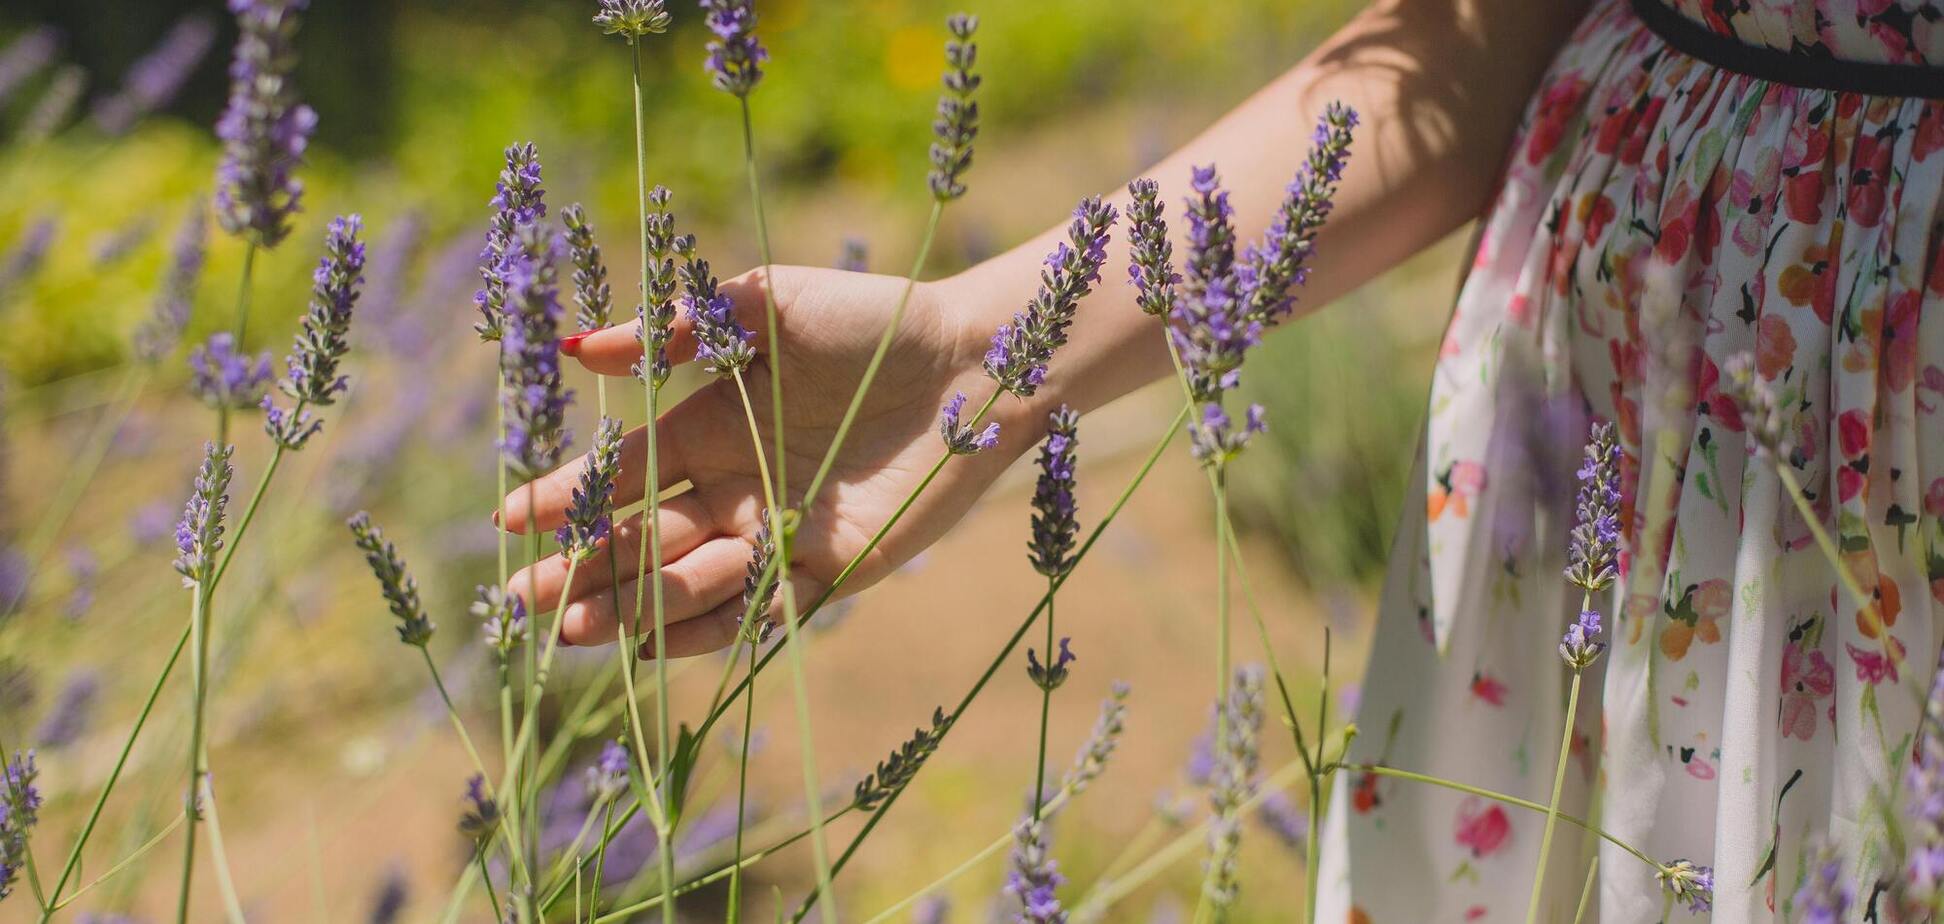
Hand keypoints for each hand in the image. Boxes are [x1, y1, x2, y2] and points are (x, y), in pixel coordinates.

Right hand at [500, 265, 1041, 656]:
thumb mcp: (763, 305)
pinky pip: (760, 612)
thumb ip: (676, 330)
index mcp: (712, 423)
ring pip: (689, 582)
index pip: (622, 474)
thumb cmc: (870, 321)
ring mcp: (780, 532)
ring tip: (576, 627)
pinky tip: (656, 644)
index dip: (564, 498)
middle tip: (521, 601)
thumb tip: (577, 351)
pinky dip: (709, 629)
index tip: (508, 522)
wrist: (973, 362)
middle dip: (580, 571)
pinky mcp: (831, 569)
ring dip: (632, 606)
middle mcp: (737, 485)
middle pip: (642, 540)